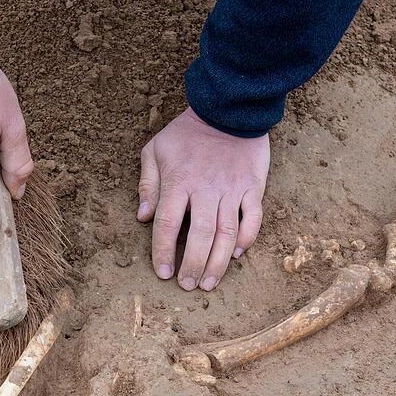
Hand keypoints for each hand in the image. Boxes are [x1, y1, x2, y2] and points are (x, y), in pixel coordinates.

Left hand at [137, 108, 269, 290]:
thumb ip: (148, 184)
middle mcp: (205, 189)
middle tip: (188, 286)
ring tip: (209, 283)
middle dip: (193, 265)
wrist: (228, 108)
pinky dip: (247, 238)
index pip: (168, 224)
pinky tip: (237, 254)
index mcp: (178, 182)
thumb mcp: (155, 150)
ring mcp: (231, 188)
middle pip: (200, 236)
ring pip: (227, 233)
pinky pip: (253, 217)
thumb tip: (142, 218)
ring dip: (218, 262)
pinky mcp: (252, 186)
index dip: (163, 252)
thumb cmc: (186, 132)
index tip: (163, 273)